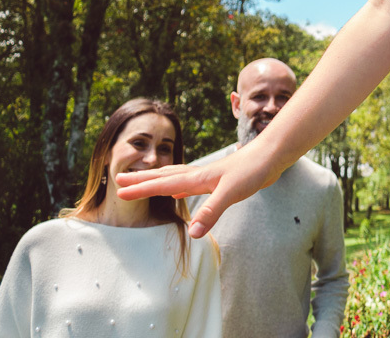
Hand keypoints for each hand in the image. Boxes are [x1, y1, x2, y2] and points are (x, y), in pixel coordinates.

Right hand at [117, 149, 280, 237]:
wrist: (271, 156)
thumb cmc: (252, 170)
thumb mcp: (232, 192)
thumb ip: (211, 211)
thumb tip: (193, 233)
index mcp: (197, 178)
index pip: (163, 185)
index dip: (142, 189)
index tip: (120, 191)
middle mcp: (198, 175)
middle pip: (163, 177)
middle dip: (141, 180)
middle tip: (119, 181)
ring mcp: (208, 177)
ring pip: (174, 178)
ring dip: (156, 180)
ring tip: (141, 182)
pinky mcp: (218, 181)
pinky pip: (189, 184)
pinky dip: (178, 187)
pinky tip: (179, 192)